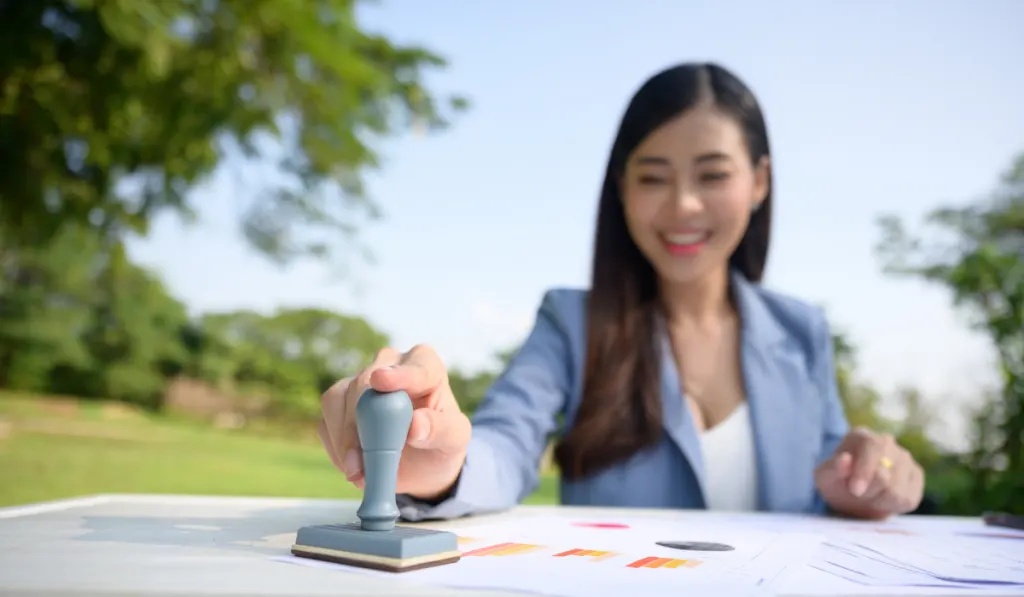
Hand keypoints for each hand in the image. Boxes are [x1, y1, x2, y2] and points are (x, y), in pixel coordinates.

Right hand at [318, 345, 471, 500]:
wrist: (420, 463)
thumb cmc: (440, 443)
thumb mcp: (453, 440)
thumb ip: (440, 430)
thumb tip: (416, 426)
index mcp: (425, 365)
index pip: (414, 366)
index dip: (397, 374)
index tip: (380, 381)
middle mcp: (389, 364)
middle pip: (363, 383)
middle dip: (361, 423)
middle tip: (364, 461)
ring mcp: (358, 382)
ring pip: (336, 400)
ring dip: (346, 441)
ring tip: (365, 471)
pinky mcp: (337, 405)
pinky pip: (326, 423)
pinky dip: (338, 451)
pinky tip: (357, 466)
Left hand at [814, 427, 924, 519]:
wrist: (853, 496)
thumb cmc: (837, 483)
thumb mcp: (825, 477)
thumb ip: (833, 468)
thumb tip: (845, 459)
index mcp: (862, 436)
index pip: (873, 447)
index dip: (865, 471)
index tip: (855, 490)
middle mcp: (887, 442)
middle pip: (885, 474)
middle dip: (868, 491)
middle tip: (857, 492)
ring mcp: (905, 458)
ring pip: (897, 490)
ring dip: (879, 500)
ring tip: (869, 495)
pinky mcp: (916, 475)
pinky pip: (908, 499)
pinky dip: (892, 506)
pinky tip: (882, 499)